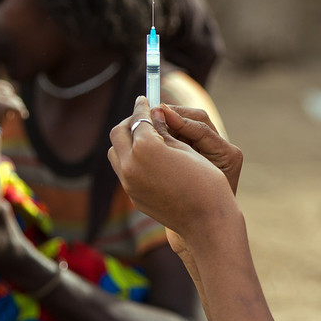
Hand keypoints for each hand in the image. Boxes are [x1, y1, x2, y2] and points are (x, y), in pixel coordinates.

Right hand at [0, 79, 27, 125]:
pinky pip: (14, 105)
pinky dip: (20, 110)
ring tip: (20, 114)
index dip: (5, 87)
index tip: (12, 93)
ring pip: (12, 98)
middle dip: (13, 98)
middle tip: (17, 107)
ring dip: (18, 106)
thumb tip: (12, 96)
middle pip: (5, 90)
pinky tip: (24, 116)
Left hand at [108, 97, 241, 248]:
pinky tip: (147, 159)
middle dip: (130, 122)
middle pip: (119, 134)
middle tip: (143, 116)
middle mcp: (131, 165)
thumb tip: (152, 114)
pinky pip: (123, 171)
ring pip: (115, 153)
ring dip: (126, 141)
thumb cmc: (204, 180)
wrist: (205, 221)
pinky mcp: (132, 196)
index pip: (138, 118)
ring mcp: (129, 183)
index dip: (142, 106)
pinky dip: (130, 159)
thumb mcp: (185, 148)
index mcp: (145, 147)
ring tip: (144, 138)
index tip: (144, 99)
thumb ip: (163, 131)